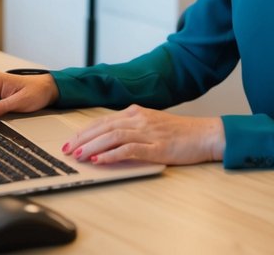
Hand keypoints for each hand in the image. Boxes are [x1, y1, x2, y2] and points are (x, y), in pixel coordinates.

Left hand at [62, 105, 224, 165]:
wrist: (206, 135)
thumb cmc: (181, 133)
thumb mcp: (152, 125)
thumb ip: (132, 128)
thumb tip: (108, 140)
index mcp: (137, 112)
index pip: (103, 120)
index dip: (84, 131)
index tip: (70, 140)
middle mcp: (139, 119)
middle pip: (103, 127)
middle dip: (82, 139)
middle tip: (67, 149)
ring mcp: (148, 132)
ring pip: (112, 136)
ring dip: (92, 146)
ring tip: (79, 156)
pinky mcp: (157, 147)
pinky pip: (128, 150)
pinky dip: (111, 155)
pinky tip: (100, 161)